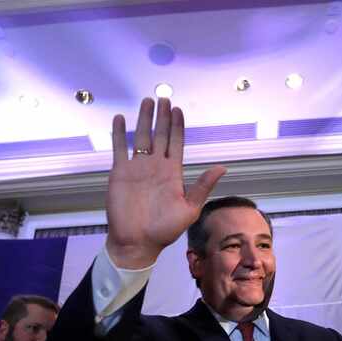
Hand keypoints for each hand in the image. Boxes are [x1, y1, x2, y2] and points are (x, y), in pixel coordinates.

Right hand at [106, 97, 226, 268]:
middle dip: (162, 116)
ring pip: (141, 136)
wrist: (137, 242)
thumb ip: (202, 187)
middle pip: (160, 134)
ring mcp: (137, 168)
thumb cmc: (164, 230)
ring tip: (146, 101)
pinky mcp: (120, 172)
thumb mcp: (189, 209)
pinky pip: (120, 148)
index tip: (178, 110)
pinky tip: (121, 118)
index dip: (177, 126)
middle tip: (163, 97)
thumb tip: (222, 167)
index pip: (176, 143)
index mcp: (172, 173)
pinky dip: (120, 133)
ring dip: (144, 119)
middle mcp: (155, 166)